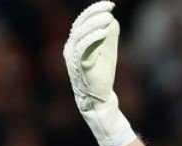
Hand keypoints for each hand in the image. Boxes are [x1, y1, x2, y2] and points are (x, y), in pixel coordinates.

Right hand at [63, 1, 135, 145]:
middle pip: (80, 25)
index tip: (109, 4)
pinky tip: (103, 32)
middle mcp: (70, 48)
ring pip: (80, 34)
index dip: (94, 10)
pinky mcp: (78, 66)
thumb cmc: (102, 76)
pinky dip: (92, 38)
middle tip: (109, 8)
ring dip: (94, 24)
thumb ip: (109, 35)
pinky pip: (82, 48)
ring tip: (108, 17)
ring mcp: (72, 57)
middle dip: (94, 14)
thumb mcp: (108, 51)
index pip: (82, 21)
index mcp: (75, 43)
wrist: (99, 99)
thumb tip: (112, 19)